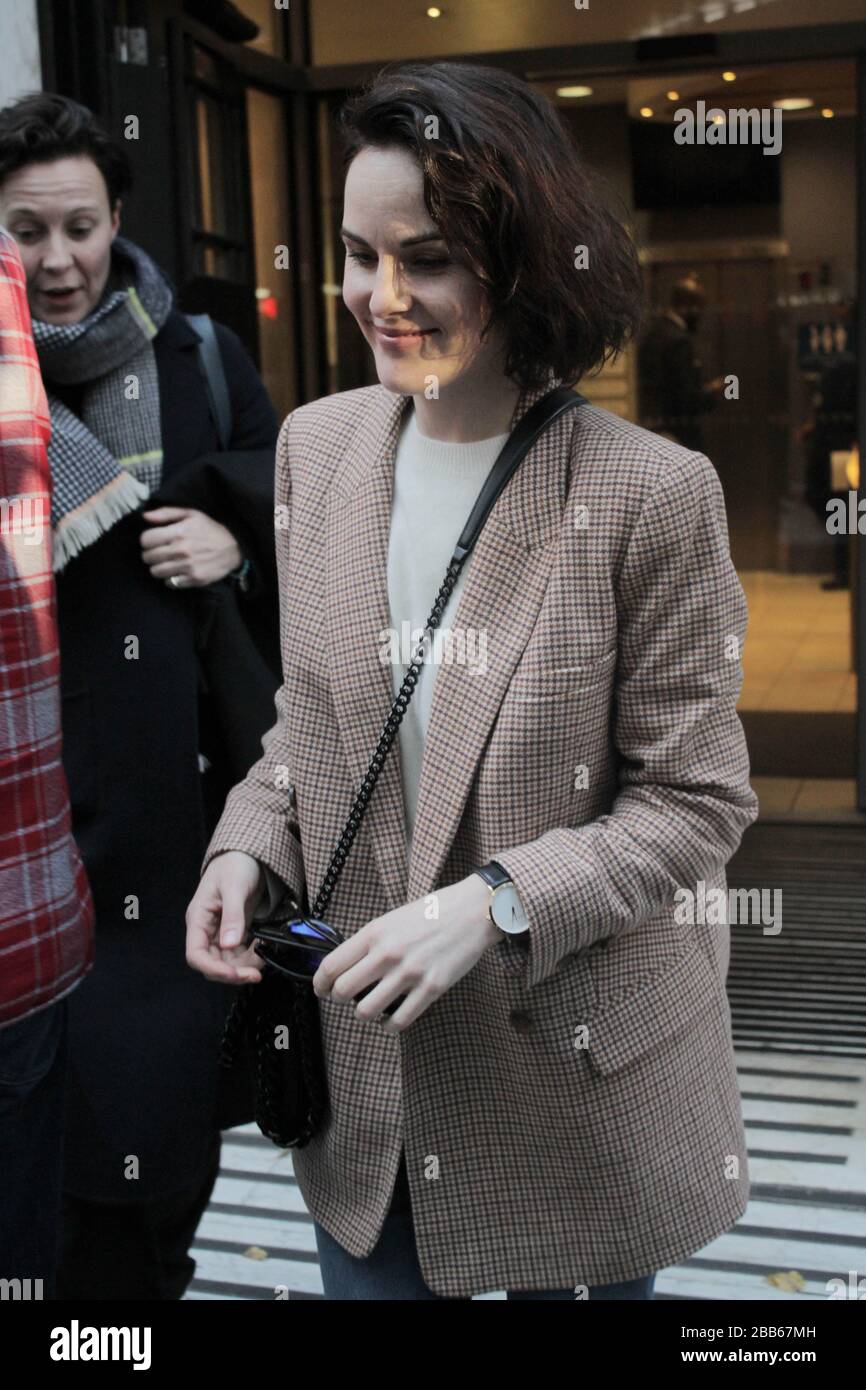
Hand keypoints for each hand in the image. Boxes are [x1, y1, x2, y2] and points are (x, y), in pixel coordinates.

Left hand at [140, 506, 241, 586]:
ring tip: (166, 562)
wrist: (234, 548)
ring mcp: (187, 567)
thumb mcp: (190, 514)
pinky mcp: (194, 579)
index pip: (145, 540)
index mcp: (178, 532)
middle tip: (158, 552)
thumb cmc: (209, 529)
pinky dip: (170, 578)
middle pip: (148, 557)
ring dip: (158, 567)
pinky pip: (169, 583)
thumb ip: (166, 513)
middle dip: (150, 554)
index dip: (146, 540)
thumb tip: (145, 517)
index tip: (153, 541)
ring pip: (155, 572)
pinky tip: (177, 571)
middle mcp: (181, 550)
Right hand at [186, 851, 266, 983]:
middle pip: (213, 964)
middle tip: (257, 972)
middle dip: (234, 972)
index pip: (196, 955)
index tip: (235, 974)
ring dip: (245, 965)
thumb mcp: (234, 887)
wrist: (248, 854)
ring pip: (228, 962)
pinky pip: (240, 953)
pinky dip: (252, 956)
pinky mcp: (235, 931)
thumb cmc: (235, 864)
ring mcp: (221, 932)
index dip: (213, 969)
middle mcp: (207, 929)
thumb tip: (229, 944)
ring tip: (264, 956)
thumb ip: (232, 916)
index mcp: (198, 919)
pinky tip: (263, 948)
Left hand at [312, 875, 499, 1033]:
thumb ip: (369, 942)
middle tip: (345, 998)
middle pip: (343, 991)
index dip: (320, 984)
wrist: (473, 910)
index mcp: (375, 933)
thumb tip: (346, 967)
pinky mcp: (432, 988)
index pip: (331, 966)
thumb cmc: (433, 912)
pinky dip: (389, 1025)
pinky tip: (390, 1018)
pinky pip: (399, 1020)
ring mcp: (410, 972)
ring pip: (366, 1010)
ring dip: (363, 1013)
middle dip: (339, 999)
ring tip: (370, 1007)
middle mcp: (388, 953)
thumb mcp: (392, 919)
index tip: (322, 990)